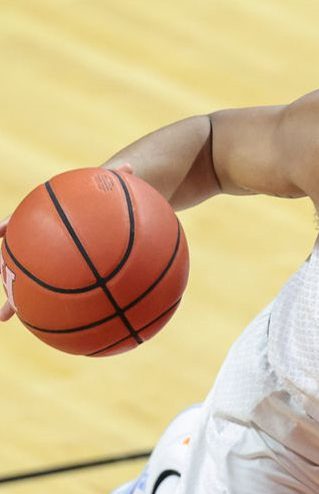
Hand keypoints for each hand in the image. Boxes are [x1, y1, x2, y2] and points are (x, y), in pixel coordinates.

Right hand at [0, 164, 132, 323]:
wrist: (104, 214)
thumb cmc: (104, 201)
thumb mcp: (110, 189)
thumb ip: (116, 179)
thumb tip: (130, 167)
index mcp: (42, 219)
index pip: (17, 222)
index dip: (6, 227)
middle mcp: (37, 241)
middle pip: (14, 256)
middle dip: (6, 270)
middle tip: (2, 281)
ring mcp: (46, 260)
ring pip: (26, 281)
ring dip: (15, 298)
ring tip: (6, 316)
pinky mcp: (61, 275)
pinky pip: (53, 294)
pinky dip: (51, 310)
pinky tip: (51, 327)